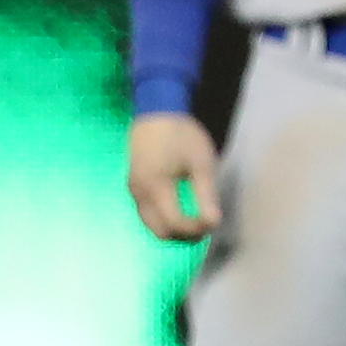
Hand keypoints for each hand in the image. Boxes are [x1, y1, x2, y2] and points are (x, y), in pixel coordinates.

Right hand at [128, 112, 218, 242]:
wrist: (156, 110)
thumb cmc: (182, 134)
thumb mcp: (201, 163)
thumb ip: (206, 195)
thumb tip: (213, 223)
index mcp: (156, 188)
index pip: (174, 224)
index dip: (195, 230)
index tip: (212, 223)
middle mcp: (139, 194)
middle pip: (159, 231)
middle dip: (182, 234)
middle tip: (203, 224)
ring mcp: (133, 190)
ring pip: (150, 224)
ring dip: (171, 227)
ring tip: (193, 218)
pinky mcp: (133, 185)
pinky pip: (146, 213)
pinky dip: (162, 218)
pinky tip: (178, 208)